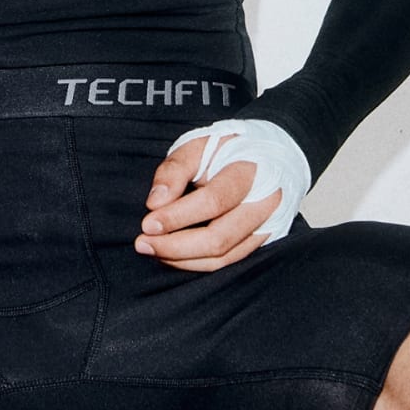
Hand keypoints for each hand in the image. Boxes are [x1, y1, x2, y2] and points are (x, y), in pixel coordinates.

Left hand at [135, 134, 283, 271]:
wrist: (266, 158)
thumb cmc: (224, 151)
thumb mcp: (197, 146)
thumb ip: (175, 170)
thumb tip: (155, 203)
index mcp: (251, 171)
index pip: (214, 201)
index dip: (178, 216)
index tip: (147, 224)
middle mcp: (266, 203)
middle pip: (220, 237)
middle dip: (175, 246)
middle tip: (142, 243)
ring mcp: (267, 225)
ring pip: (224, 256)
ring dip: (183, 259)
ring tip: (152, 249)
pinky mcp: (263, 241)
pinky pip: (229, 261)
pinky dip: (197, 263)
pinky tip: (173, 256)